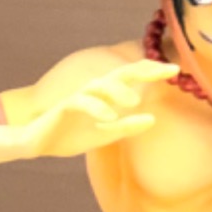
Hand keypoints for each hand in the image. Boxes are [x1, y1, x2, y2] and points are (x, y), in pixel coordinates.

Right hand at [25, 60, 174, 157]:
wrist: (36, 142)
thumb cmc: (71, 134)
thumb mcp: (105, 134)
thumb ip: (127, 127)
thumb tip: (152, 119)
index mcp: (106, 96)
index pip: (131, 78)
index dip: (151, 71)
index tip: (176, 70)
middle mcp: (94, 91)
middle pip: (120, 74)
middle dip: (143, 70)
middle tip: (167, 70)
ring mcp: (78, 97)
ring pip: (100, 85)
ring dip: (118, 90)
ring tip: (135, 100)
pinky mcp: (63, 108)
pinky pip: (80, 103)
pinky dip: (95, 108)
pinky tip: (108, 117)